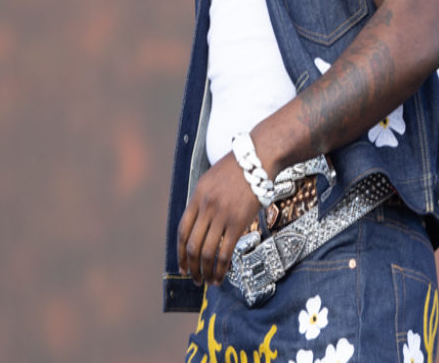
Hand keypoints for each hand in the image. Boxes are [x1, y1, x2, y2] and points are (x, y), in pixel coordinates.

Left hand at [177, 152, 259, 285]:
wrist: (258, 158)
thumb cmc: (237, 169)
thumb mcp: (211, 180)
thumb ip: (202, 202)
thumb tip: (197, 227)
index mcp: (197, 196)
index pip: (182, 231)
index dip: (180, 253)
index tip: (182, 266)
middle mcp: (206, 207)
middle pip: (192, 245)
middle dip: (191, 267)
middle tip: (194, 279)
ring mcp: (222, 215)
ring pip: (207, 252)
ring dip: (205, 271)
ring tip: (208, 281)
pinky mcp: (238, 222)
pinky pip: (225, 252)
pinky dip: (221, 268)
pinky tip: (221, 276)